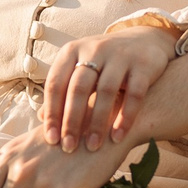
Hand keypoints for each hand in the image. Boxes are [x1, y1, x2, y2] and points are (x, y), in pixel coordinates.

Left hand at [41, 24, 177, 148]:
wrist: (143, 41)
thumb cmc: (103, 63)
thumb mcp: (80, 69)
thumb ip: (63, 90)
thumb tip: (43, 119)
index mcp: (72, 51)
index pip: (56, 83)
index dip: (52, 113)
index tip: (51, 139)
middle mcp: (94, 50)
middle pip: (78, 88)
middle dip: (72, 121)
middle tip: (69, 147)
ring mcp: (120, 56)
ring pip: (106, 92)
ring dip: (98, 122)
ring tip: (93, 146)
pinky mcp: (144, 65)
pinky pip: (134, 94)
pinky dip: (125, 117)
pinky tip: (118, 137)